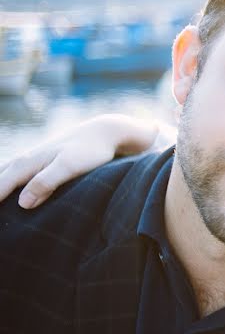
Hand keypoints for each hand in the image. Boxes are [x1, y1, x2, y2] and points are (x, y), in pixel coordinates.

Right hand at [0, 114, 159, 208]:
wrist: (105, 131)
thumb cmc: (90, 150)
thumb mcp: (69, 166)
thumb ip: (45, 182)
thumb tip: (22, 203)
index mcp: (29, 162)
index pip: (2, 184)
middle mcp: (27, 158)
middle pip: (0, 177)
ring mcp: (34, 157)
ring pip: (6, 171)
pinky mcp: (43, 159)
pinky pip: (16, 170)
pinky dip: (7, 178)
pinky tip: (9, 186)